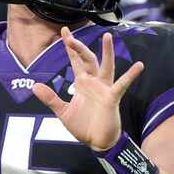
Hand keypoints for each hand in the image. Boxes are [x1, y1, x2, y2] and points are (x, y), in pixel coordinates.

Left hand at [32, 27, 143, 150]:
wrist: (96, 142)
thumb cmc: (83, 126)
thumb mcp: (63, 111)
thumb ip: (50, 98)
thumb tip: (34, 86)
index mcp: (82, 83)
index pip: (75, 61)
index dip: (70, 47)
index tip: (64, 31)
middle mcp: (94, 82)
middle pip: (87, 60)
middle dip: (79, 48)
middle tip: (69, 37)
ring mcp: (104, 88)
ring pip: (106, 66)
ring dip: (106, 52)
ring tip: (107, 37)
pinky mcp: (113, 98)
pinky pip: (122, 85)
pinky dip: (131, 75)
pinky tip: (139, 66)